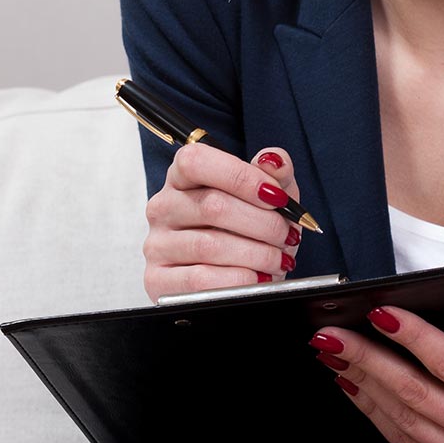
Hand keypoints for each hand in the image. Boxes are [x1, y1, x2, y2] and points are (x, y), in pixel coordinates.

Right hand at [142, 142, 304, 300]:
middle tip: (286, 235)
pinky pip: (202, 280)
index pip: (195, 161)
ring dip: (256, 254)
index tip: (276, 196)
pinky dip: (239, 280)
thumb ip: (276, 174)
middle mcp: (163, 207)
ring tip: (276, 259)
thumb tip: (274, 161)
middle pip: (212, 205)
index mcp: (182, 178)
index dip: (240, 176)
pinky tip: (257, 278)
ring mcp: (158, 244)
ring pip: (210, 245)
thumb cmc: (250, 234)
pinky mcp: (159, 280)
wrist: (241, 281)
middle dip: (262, 223)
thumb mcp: (269, 200)